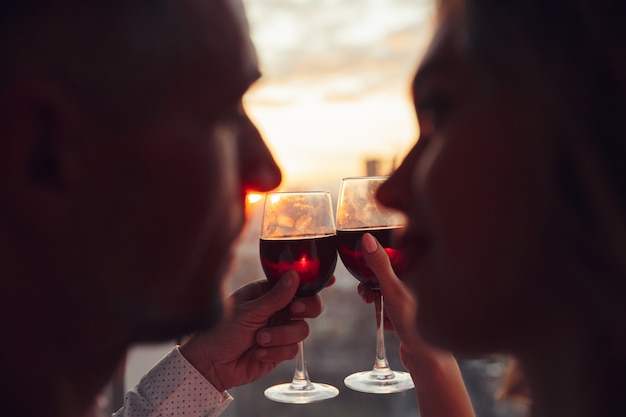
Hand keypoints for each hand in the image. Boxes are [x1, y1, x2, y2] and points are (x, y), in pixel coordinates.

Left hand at [179, 270, 328, 391]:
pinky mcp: (280, 350)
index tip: (330, 279)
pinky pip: (292, 350)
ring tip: (259, 339)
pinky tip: (258, 352)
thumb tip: (295, 275)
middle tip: (293, 311)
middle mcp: (277, 309)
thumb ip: (275, 297)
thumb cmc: (221, 330)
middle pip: (309, 305)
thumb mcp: (248, 311)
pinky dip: (276, 351)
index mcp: (267, 292)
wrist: (211, 364)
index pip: (295, 283)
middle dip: (305, 309)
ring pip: (302, 330)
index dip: (314, 281)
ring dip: (281, 336)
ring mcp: (280, 330)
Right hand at [358, 233, 445, 369]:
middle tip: (368, 292)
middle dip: (374, 279)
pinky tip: (388, 324)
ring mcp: (416, 299)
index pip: (399, 248)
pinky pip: (391, 306)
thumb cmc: (414, 323)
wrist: (426, 360)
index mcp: (421, 269)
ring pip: (388, 287)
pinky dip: (384, 312)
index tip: (368, 263)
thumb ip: (379, 264)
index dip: (381, 253)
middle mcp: (421, 281)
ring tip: (372, 305)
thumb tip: (366, 238)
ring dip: (376, 295)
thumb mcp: (392, 289)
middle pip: (390, 269)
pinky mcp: (411, 315)